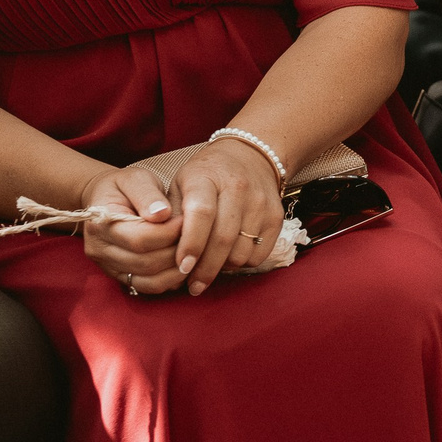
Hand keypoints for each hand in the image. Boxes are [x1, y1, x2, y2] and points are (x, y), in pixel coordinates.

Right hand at [79, 163, 181, 293]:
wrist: (105, 198)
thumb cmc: (124, 186)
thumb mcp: (135, 179)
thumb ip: (147, 194)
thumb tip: (162, 213)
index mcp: (101, 223)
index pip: (141, 239)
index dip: (170, 233)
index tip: (189, 220)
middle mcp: (99, 249)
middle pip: (146, 262)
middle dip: (177, 251)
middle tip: (197, 237)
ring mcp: (108, 267)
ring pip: (148, 280)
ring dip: (177, 270)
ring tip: (193, 251)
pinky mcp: (119, 276)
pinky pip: (147, 287)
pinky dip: (169, 280)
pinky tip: (184, 264)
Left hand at [161, 139, 287, 293]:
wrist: (251, 156)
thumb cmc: (206, 176)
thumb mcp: (180, 185)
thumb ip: (172, 216)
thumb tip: (164, 255)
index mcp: (207, 177)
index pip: (201, 214)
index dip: (191, 244)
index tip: (182, 267)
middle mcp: (238, 188)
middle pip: (223, 238)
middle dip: (205, 268)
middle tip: (193, 286)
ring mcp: (261, 202)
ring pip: (241, 251)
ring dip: (223, 268)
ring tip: (210, 267)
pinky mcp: (276, 216)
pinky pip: (259, 254)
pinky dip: (242, 263)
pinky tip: (229, 258)